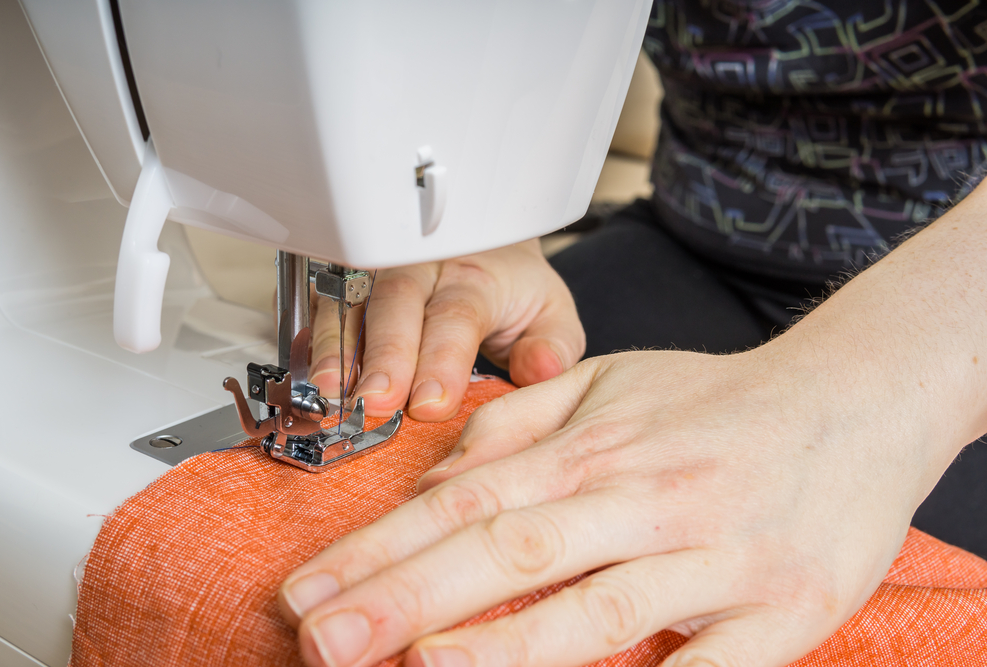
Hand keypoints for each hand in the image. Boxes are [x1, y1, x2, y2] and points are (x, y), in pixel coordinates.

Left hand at [277, 343, 942, 666]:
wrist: (856, 401)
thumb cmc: (720, 401)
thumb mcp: (614, 380)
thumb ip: (520, 423)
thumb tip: (441, 474)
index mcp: (598, 449)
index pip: (467, 501)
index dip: (381, 547)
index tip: (310, 589)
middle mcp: (646, 498)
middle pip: (510, 552)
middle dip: (405, 599)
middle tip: (321, 639)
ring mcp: (715, 559)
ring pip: (596, 609)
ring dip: (501, 646)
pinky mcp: (781, 612)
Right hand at [309, 240, 584, 420]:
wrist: (485, 250)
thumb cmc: (512, 293)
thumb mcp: (551, 315)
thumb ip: (552, 346)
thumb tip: (540, 369)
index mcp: (476, 275)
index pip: (457, 314)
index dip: (442, 358)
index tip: (430, 403)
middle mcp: (422, 268)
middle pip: (396, 304)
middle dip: (384, 355)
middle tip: (375, 402)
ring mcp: (378, 274)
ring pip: (351, 302)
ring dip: (337, 349)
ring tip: (329, 392)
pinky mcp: (348, 287)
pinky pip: (323, 307)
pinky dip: (312, 343)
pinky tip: (308, 376)